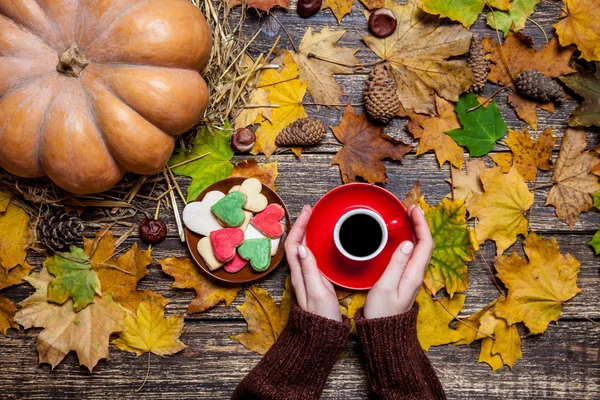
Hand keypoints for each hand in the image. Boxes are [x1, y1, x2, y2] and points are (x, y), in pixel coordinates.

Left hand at [285, 205, 342, 321]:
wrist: (322, 335)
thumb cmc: (321, 315)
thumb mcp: (317, 291)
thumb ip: (310, 269)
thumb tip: (302, 246)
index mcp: (298, 273)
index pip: (293, 243)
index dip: (299, 225)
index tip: (308, 211)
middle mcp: (299, 272)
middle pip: (296, 242)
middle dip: (302, 224)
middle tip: (311, 210)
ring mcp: (306, 276)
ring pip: (302, 248)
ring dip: (307, 232)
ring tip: (315, 220)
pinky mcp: (313, 280)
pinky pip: (310, 256)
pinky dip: (313, 243)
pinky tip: (320, 241)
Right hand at [363, 205, 432, 318]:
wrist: (383, 333)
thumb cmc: (382, 312)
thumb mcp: (386, 286)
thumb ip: (396, 264)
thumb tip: (408, 243)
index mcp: (414, 275)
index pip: (425, 243)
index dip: (421, 224)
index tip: (414, 210)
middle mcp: (416, 275)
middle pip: (425, 244)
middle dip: (419, 224)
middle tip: (410, 209)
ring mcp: (411, 278)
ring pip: (419, 249)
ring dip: (415, 232)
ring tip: (406, 219)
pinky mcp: (404, 280)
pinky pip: (411, 256)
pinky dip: (409, 242)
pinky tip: (400, 239)